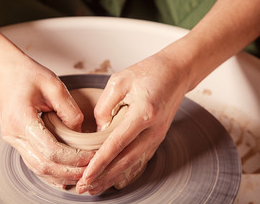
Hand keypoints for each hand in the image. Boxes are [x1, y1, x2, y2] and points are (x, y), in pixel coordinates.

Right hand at [0, 53, 93, 187]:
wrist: (3, 70)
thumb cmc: (26, 74)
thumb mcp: (54, 85)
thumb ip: (69, 111)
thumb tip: (81, 135)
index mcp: (21, 120)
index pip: (51, 151)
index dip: (75, 158)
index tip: (94, 156)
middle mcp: (13, 135)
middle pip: (44, 166)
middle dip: (70, 172)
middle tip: (92, 170)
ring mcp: (13, 140)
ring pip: (38, 168)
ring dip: (61, 175)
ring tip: (82, 174)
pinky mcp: (17, 140)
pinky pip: (34, 162)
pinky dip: (51, 171)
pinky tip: (65, 174)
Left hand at [76, 51, 188, 193]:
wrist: (176, 72)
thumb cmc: (149, 72)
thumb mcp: (120, 81)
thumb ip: (105, 106)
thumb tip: (98, 131)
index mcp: (143, 113)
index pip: (117, 144)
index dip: (100, 162)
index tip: (85, 176)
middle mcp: (153, 130)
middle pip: (125, 161)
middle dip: (103, 177)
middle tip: (83, 188)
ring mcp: (157, 136)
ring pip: (132, 164)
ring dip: (112, 178)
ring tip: (94, 188)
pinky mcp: (156, 138)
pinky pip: (139, 159)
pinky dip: (124, 171)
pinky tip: (113, 179)